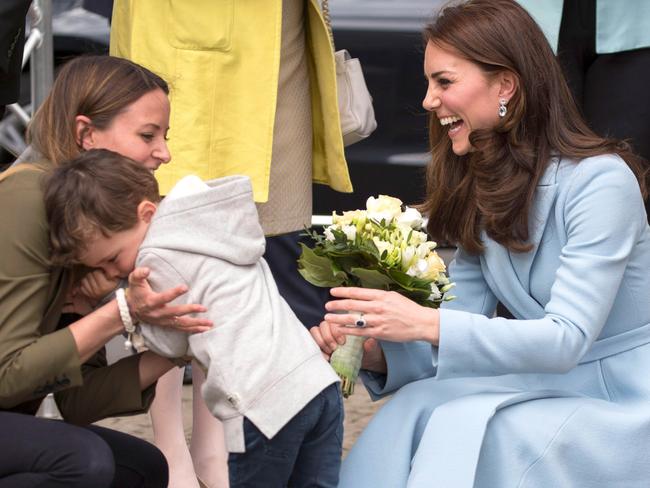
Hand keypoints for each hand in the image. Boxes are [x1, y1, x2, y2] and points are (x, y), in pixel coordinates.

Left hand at [75, 269, 119, 305]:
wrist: (113, 297)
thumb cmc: (114, 286)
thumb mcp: (115, 279)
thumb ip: (109, 273)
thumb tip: (103, 266)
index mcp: (104, 286)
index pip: (96, 273)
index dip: (99, 271)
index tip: (102, 273)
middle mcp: (97, 290)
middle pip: (89, 275)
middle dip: (93, 274)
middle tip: (97, 275)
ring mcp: (91, 293)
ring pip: (84, 280)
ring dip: (88, 278)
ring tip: (93, 279)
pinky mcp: (88, 295)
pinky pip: (82, 287)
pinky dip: (85, 284)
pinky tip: (90, 284)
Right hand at [127, 267, 212, 332]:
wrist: (131, 310)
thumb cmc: (136, 292)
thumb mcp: (134, 280)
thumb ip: (139, 274)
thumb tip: (147, 270)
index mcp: (151, 302)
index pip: (164, 298)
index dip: (174, 293)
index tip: (185, 287)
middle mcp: (158, 314)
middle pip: (176, 313)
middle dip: (190, 310)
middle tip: (203, 308)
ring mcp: (163, 321)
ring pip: (181, 324)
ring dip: (196, 324)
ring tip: (209, 324)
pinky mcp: (167, 325)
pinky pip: (181, 329)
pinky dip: (193, 330)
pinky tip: (204, 329)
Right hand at [309, 320, 386, 372]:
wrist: (364, 364)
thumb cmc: (367, 353)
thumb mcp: (371, 350)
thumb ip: (371, 346)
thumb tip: (369, 342)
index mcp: (346, 324)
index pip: (335, 320)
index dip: (336, 331)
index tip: (342, 342)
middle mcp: (333, 327)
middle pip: (323, 324)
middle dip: (327, 337)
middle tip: (335, 348)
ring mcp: (324, 335)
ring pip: (314, 330)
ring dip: (321, 341)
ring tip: (330, 352)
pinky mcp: (319, 344)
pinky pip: (311, 341)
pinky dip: (317, 350)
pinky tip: (326, 357)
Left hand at [323, 287, 439, 344]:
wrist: (421, 323)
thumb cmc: (408, 309)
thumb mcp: (393, 296)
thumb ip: (377, 296)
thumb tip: (363, 295)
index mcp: (381, 296)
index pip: (357, 292)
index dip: (342, 292)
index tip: (332, 291)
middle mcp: (378, 307)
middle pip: (352, 305)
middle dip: (337, 305)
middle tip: (327, 305)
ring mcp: (378, 320)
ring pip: (353, 319)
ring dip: (338, 318)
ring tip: (328, 318)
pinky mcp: (379, 333)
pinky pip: (360, 332)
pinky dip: (348, 330)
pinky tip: (340, 330)